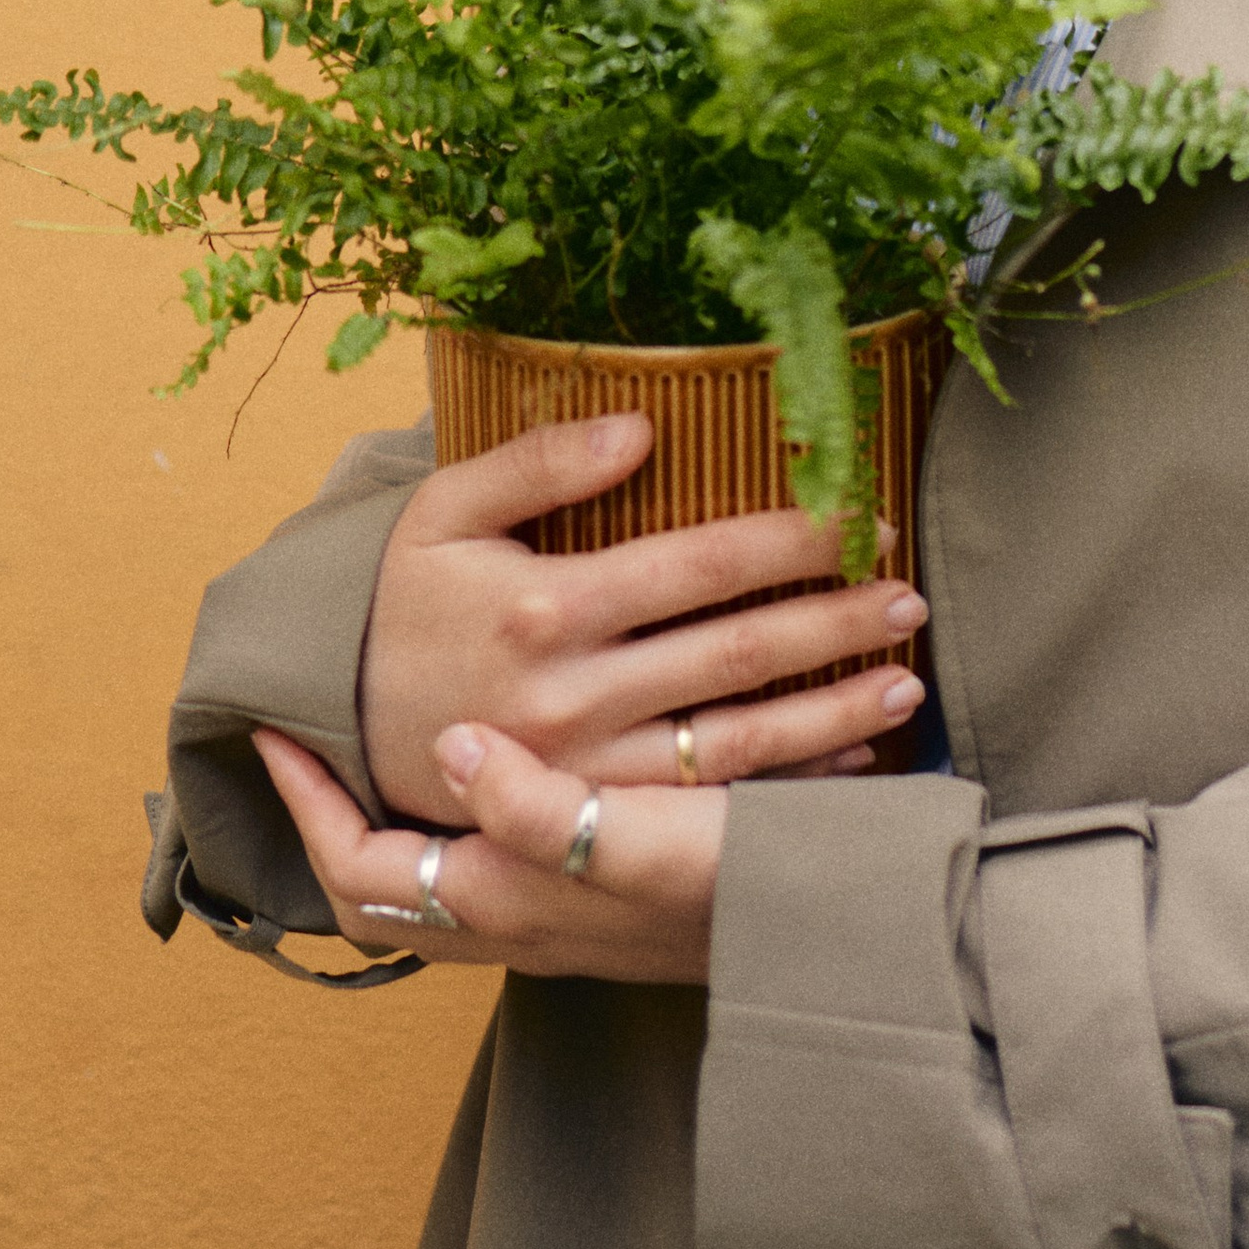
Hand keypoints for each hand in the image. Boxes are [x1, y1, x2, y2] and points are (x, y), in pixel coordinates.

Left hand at [252, 722, 725, 982]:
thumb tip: (448, 746)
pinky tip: (492, 770)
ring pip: (434, 884)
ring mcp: (554, 920)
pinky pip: (493, 871)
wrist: (820, 943)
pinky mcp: (597, 903)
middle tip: (312, 756)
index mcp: (502, 902)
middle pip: (381, 891)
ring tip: (377, 756)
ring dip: (397, 828)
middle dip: (333, 826)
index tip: (272, 733)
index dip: (306, 804)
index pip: (357, 868)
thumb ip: (533, 807)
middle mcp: (515, 920)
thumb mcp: (633, 841)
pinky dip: (466, 826)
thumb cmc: (729, 888)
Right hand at [351, 413, 927, 825]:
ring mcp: (590, 771)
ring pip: (739, 743)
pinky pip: (707, 810)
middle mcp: (576, 696)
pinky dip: (787, 792)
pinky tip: (851, 765)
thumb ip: (540, 461)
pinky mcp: (594, 823)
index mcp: (548, 607)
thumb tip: (643, 425)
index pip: (700, 564)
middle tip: (910, 593)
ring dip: (833, 712)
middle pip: (737, 655)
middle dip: (835, 622)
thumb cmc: (403, 602)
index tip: (858, 517)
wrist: (337, 726)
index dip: (789, 540)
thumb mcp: (444, 511)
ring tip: (907, 679)